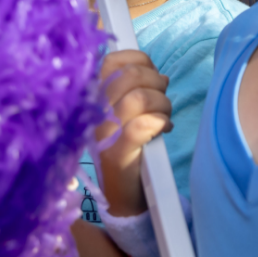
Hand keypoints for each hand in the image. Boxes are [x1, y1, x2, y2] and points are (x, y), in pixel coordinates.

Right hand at [96, 50, 172, 216]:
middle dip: (156, 81)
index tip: (151, 74)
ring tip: (165, 115)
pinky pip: (141, 126)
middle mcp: (93, 112)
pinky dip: (160, 121)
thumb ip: (136, 88)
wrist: (121, 195)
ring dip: (162, 103)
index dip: (138, 60)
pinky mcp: (117, 155)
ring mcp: (103, 134)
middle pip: (129, 75)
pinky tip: (164, 128)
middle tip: (162, 99)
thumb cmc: (124, 148)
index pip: (110, 60)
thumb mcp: (124, 113)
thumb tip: (162, 75)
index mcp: (92, 98)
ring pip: (138, 98)